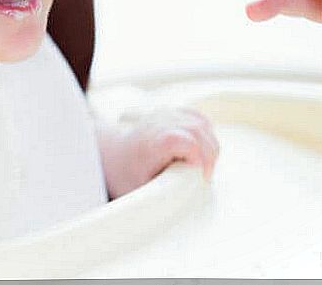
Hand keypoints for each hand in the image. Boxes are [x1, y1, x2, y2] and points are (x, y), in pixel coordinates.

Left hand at [96, 107, 218, 199]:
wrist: (111, 154)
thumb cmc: (125, 174)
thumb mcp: (141, 191)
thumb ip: (162, 197)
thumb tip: (182, 210)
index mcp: (154, 143)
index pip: (188, 142)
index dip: (202, 159)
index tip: (202, 177)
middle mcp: (160, 123)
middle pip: (199, 130)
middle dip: (210, 155)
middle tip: (204, 175)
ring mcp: (166, 114)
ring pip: (201, 123)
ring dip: (210, 144)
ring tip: (202, 164)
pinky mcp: (171, 112)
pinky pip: (197, 117)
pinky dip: (205, 132)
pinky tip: (201, 148)